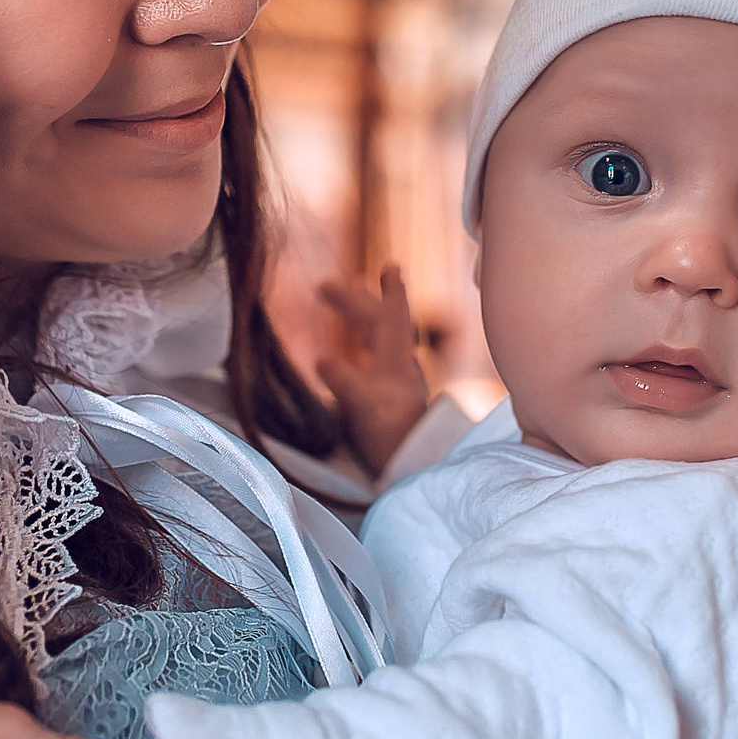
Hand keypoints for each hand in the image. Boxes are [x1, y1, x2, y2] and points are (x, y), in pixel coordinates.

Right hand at [316, 264, 431, 474]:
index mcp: (396, 362)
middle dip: (359, 302)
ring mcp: (399, 385)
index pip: (394, 317)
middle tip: (332, 286)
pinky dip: (364, 348)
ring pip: (383, 342)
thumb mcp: (364, 408)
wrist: (415, 471)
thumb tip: (322, 360)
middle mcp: (401, 368)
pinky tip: (355, 356)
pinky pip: (378, 362)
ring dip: (364, 321)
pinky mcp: (392, 403)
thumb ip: (345, 382)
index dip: (390, 292)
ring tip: (351, 307)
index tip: (390, 266)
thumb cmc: (392, 440)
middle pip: (382, 325)